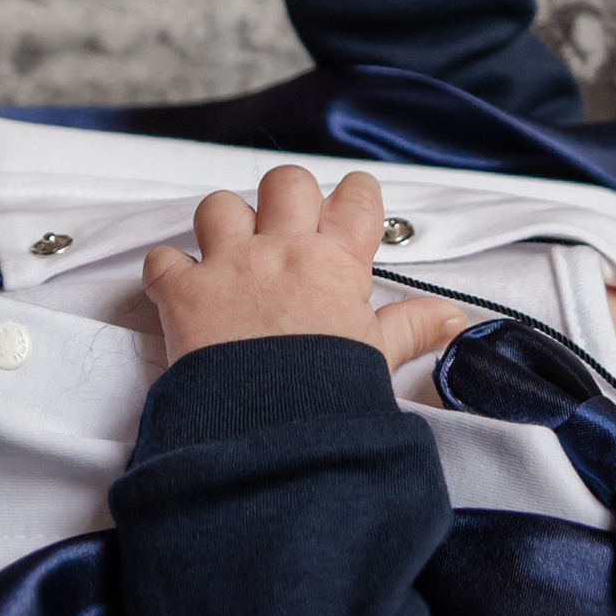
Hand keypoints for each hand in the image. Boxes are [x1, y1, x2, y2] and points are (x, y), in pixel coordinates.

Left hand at [142, 164, 467, 369]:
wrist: (271, 432)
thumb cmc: (327, 397)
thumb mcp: (377, 358)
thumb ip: (412, 328)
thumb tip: (452, 318)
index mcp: (334, 263)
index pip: (355, 198)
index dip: (353, 199)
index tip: (348, 210)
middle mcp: (282, 251)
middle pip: (285, 183)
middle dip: (285, 199)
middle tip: (286, 232)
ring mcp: (229, 266)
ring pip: (219, 207)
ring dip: (222, 227)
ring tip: (230, 256)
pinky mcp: (184, 293)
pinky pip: (163, 260)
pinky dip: (167, 273)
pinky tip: (178, 289)